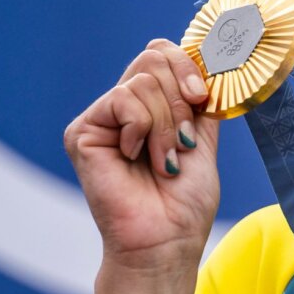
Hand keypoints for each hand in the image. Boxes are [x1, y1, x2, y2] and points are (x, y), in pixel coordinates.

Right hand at [64, 39, 219, 293]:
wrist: (167, 240)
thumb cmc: (185, 202)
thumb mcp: (204, 138)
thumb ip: (200, 98)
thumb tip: (211, 58)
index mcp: (152, 105)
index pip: (163, 52)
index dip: (188, 67)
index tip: (202, 99)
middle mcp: (124, 106)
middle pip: (153, 58)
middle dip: (181, 100)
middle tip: (183, 140)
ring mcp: (102, 118)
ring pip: (143, 81)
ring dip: (166, 124)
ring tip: (164, 160)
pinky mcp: (82, 131)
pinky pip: (123, 100)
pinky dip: (144, 129)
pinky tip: (137, 158)